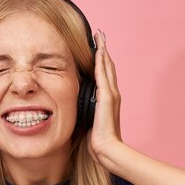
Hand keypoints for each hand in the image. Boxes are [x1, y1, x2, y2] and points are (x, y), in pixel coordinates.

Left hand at [87, 30, 122, 165]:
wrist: (106, 149)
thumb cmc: (98, 140)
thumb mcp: (88, 121)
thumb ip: (84, 111)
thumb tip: (72, 109)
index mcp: (108, 100)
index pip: (105, 75)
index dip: (101, 60)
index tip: (98, 48)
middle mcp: (112, 94)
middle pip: (108, 66)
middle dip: (104, 50)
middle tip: (100, 35)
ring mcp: (111, 95)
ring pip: (107, 67)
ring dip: (103, 51)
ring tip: (100, 37)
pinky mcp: (107, 98)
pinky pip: (103, 75)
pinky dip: (102, 62)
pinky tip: (99, 51)